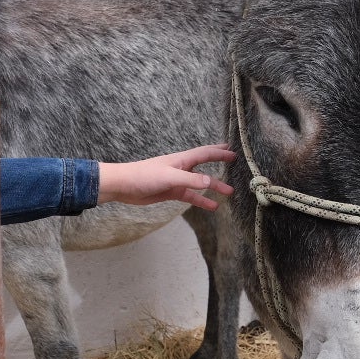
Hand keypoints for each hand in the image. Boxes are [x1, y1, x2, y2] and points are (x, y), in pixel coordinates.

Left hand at [98, 145, 236, 211]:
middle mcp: (182, 168)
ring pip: (200, 183)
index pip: (206, 153)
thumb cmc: (145, 176)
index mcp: (182, 159)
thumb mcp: (170, 177)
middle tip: (234, 162)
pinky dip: (202, 201)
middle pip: (205, 164)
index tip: (234, 153)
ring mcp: (177, 180)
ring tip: (229, 192)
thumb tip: (211, 182)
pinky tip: (212, 206)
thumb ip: (191, 180)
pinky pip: (191, 196)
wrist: (124, 186)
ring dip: (214, 187)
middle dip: (219, 162)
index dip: (220, 152)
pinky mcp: (172, 192)